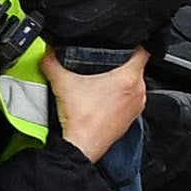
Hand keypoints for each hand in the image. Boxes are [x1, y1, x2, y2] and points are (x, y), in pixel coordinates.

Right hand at [41, 47, 147, 162]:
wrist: (81, 147)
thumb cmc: (81, 120)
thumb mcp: (62, 82)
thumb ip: (52, 61)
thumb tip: (47, 51)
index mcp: (128, 78)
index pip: (144, 51)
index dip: (133, 43)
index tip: (123, 43)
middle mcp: (138, 92)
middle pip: (136, 67)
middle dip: (121, 62)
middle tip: (104, 61)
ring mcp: (136, 107)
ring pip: (133, 85)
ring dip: (121, 81)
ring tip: (102, 80)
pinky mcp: (131, 119)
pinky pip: (129, 100)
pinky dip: (119, 97)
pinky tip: (102, 98)